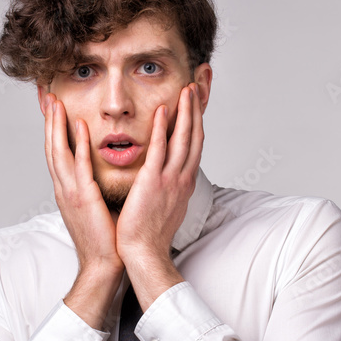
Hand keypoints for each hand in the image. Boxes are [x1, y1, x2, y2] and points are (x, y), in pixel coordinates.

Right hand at [43, 93, 123, 278]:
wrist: (103, 265)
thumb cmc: (104, 239)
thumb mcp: (95, 208)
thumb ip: (93, 188)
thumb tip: (99, 175)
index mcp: (67, 191)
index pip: (56, 153)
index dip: (52, 129)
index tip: (52, 107)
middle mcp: (64, 189)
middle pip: (51, 147)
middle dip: (48, 120)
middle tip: (46, 95)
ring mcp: (71, 193)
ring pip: (59, 152)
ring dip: (56, 125)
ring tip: (55, 102)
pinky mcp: (84, 198)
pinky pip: (80, 166)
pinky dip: (78, 144)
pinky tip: (79, 125)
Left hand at [116, 83, 203, 302]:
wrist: (144, 253)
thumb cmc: (150, 235)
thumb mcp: (166, 206)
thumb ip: (168, 188)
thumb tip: (168, 179)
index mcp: (184, 183)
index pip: (195, 147)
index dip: (197, 124)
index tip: (196, 106)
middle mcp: (182, 179)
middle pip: (195, 137)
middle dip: (196, 111)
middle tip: (196, 87)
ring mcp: (170, 180)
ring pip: (183, 139)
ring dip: (186, 112)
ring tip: (186, 90)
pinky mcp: (153, 182)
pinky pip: (160, 150)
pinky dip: (163, 129)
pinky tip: (163, 110)